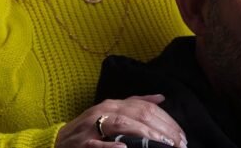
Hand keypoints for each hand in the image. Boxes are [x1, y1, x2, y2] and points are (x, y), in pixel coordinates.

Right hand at [55, 94, 186, 147]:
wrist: (59, 142)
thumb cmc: (89, 129)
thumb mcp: (112, 113)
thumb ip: (135, 104)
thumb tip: (161, 98)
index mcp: (114, 104)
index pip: (146, 108)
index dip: (167, 121)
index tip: (181, 136)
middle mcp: (104, 111)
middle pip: (138, 115)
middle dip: (162, 130)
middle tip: (178, 144)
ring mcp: (92, 127)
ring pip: (122, 125)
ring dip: (145, 135)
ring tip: (162, 145)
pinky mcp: (82, 143)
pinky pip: (98, 144)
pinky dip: (111, 146)